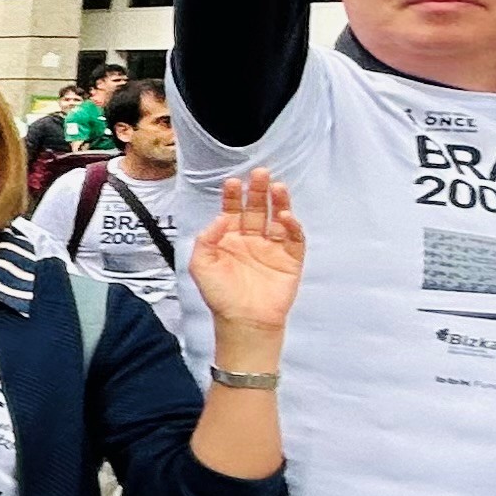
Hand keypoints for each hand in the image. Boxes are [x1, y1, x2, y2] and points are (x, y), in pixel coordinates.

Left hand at [185, 169, 304, 332]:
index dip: (232, 197)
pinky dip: (292, 227)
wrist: (243, 321)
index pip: (232, 211)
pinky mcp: (290, 260)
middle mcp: (251, 240)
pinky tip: (285, 217)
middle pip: (257, 209)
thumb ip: (207, 239)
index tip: (232, 182)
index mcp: (229, 239)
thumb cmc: (220, 295)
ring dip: (279, 203)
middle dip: (258, 191)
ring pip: (277, 219)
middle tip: (261, 173)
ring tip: (278, 187)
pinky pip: (294, 239)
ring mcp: (272, 249)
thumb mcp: (201, 265)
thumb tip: (220, 218)